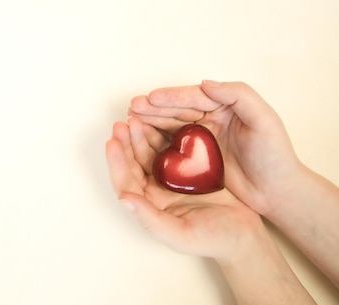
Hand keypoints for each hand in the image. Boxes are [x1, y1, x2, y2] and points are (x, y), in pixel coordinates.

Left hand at [105, 118, 262, 260]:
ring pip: (151, 151)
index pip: (126, 181)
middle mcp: (155, 190)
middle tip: (123, 123)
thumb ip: (149, 219)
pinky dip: (164, 133)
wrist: (244, 234)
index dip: (117, 162)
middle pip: (134, 162)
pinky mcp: (188, 167)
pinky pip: (171, 147)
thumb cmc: (213, 240)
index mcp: (148, 205)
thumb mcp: (180, 235)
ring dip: (143, 135)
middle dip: (127, 142)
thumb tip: (123, 199)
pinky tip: (162, 121)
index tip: (112, 141)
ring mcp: (171, 177)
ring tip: (138, 118)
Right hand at [128, 80, 302, 215]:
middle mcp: (210, 119)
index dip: (171, 97)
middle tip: (133, 107)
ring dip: (150, 122)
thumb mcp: (264, 120)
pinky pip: (171, 145)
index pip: (194, 98)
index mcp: (225, 106)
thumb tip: (206, 83)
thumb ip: (239, 95)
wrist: (278, 192)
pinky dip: (155, 140)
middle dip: (153, 107)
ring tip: (130, 120)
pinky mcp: (195, 158)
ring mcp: (201, 139)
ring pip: (170, 125)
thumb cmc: (275, 156)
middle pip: (177, 110)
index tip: (151, 98)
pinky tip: (140, 139)